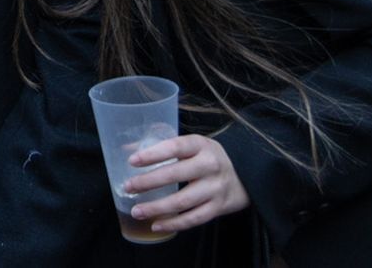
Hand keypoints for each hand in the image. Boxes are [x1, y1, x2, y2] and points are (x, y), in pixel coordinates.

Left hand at [124, 134, 250, 233]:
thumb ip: (161, 145)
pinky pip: (194, 218)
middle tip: (128, 187)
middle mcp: (210, 165)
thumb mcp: (191, 145)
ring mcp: (216, 188)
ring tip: (136, 211)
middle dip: (148, 182)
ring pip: (183, 201)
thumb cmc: (207, 157)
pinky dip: (174, 224)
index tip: (132, 161)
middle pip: (176, 175)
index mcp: (200, 145)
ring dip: (157, 208)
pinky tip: (157, 225)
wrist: (244, 175)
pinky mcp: (219, 207)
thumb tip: (127, 149)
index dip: (152, 154)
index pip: (174, 147)